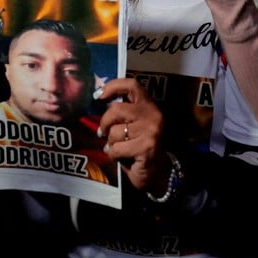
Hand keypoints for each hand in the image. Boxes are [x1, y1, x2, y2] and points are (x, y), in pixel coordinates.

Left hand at [95, 78, 167, 193]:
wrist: (158, 172)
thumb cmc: (141, 146)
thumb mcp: (135, 125)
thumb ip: (123, 114)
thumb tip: (100, 103)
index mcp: (149, 106)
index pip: (132, 86)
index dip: (113, 86)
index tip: (99, 95)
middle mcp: (152, 115)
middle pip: (116, 110)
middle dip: (105, 123)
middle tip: (103, 132)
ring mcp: (150, 131)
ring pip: (114, 132)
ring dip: (110, 143)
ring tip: (118, 147)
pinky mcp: (146, 147)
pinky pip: (117, 148)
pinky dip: (113, 155)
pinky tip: (121, 157)